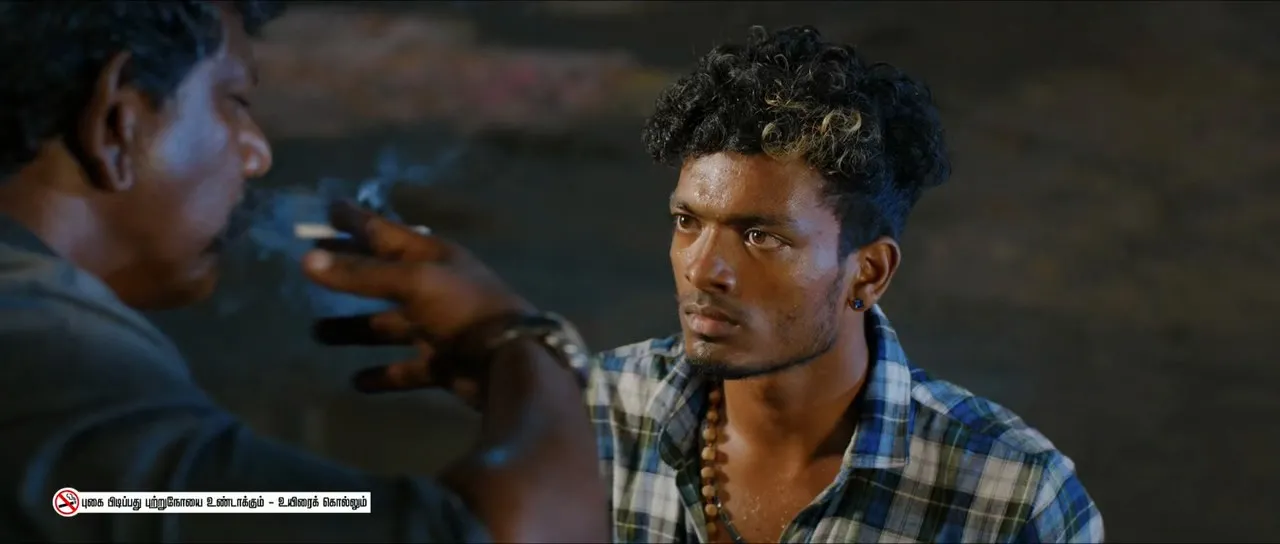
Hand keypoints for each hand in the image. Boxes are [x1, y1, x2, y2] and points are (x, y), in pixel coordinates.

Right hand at [301, 200, 532, 397]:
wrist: (511, 360)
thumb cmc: (463, 308)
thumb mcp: (412, 282)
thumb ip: (362, 274)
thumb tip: (306, 260)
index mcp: (433, 257)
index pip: (385, 232)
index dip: (357, 221)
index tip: (329, 208)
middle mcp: (435, 287)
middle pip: (383, 278)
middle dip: (349, 273)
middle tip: (311, 267)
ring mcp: (440, 327)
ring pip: (389, 325)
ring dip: (355, 329)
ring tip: (317, 332)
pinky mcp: (444, 363)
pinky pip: (407, 368)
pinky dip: (383, 374)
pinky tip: (357, 382)